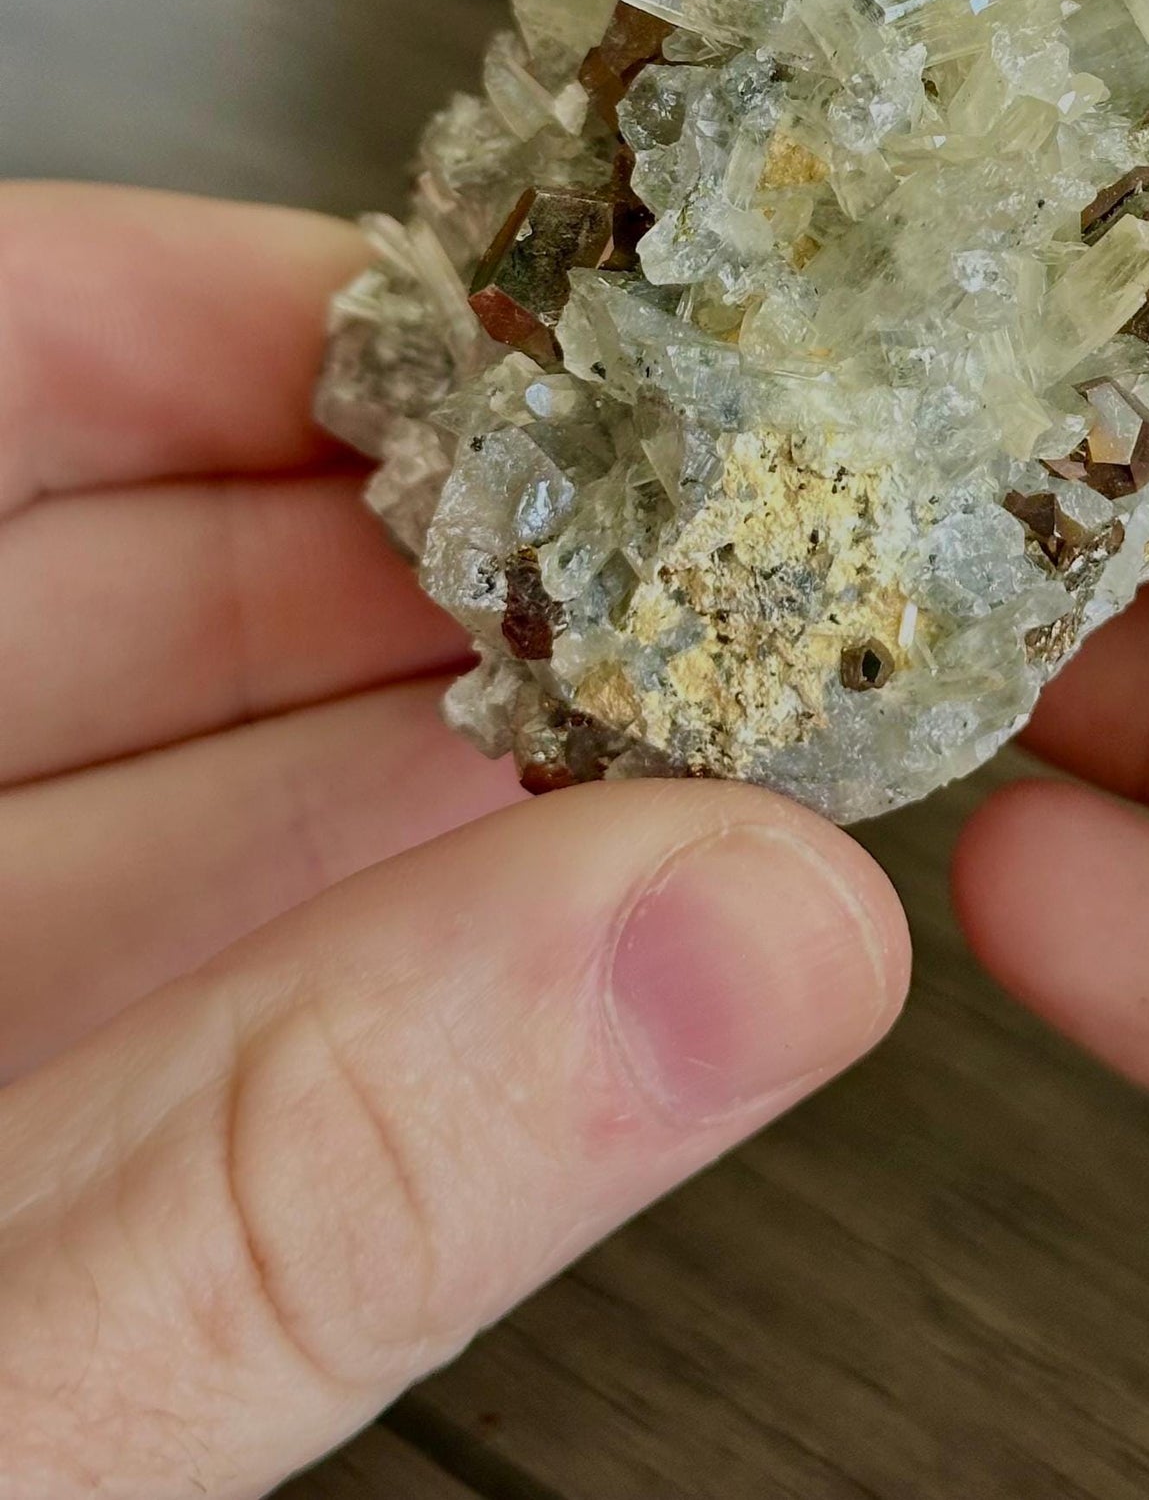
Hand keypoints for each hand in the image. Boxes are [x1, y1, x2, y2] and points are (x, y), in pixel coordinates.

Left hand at [0, 187, 905, 1498]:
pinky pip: (160, 1027)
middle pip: (66, 577)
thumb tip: (727, 943)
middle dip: (400, 548)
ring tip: (683, 709)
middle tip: (676, 534)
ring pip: (134, 808)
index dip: (225, 321)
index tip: (499, 336)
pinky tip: (563, 929)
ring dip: (422, 752)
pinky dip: (365, 965)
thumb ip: (299, 1182)